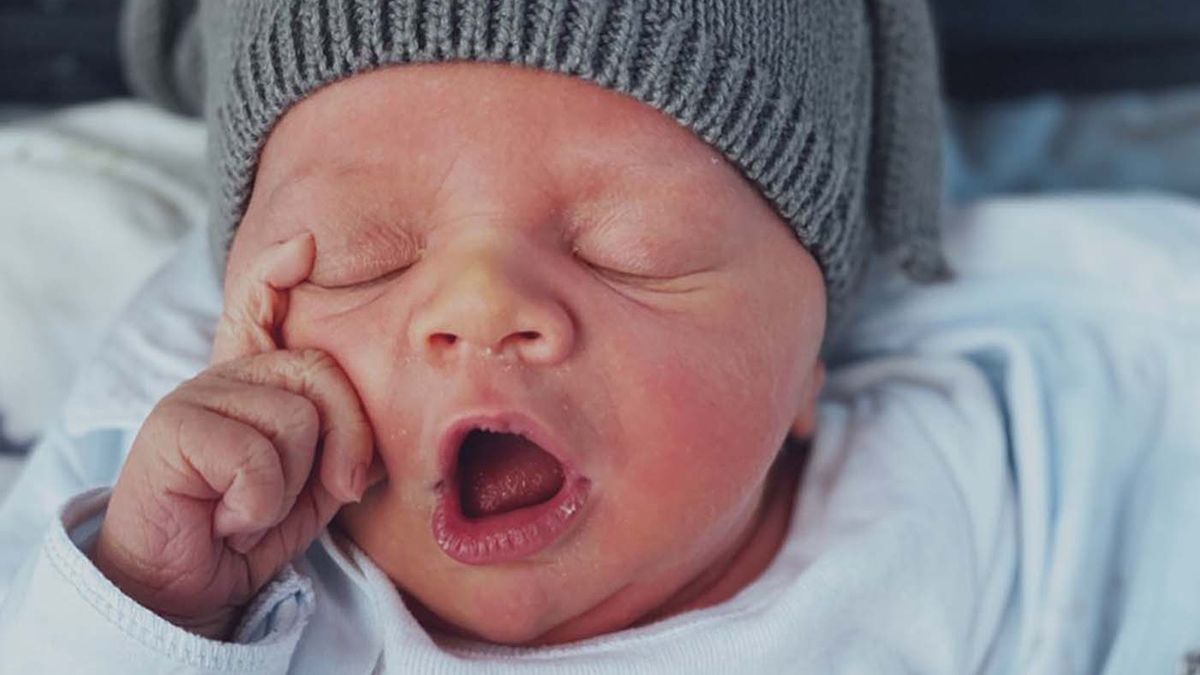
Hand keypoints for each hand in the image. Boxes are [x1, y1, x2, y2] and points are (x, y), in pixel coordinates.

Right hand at [92, 233, 375, 639]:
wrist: (189, 585)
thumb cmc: (255, 524)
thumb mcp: (314, 480)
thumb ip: (341, 440)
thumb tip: (365, 421)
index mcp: (259, 382)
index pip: (263, 307)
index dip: (279, 272)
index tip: (304, 244)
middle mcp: (227, 376)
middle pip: (323, 374)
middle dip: (344, 444)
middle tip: (315, 493)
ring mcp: (197, 396)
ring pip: (296, 421)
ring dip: (290, 487)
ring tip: (253, 506)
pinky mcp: (174, 427)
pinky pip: (256, 459)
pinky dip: (257, 505)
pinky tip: (228, 519)